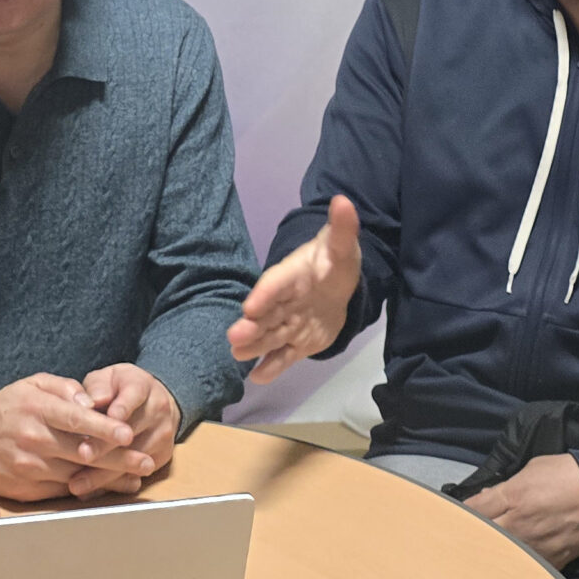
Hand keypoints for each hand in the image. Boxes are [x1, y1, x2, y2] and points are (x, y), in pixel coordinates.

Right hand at [0, 374, 156, 500]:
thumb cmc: (7, 407)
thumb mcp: (32, 384)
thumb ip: (65, 388)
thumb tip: (92, 401)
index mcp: (37, 409)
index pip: (75, 419)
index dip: (103, 428)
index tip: (127, 433)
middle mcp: (33, 439)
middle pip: (82, 452)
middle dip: (118, 458)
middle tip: (146, 461)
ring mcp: (29, 467)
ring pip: (76, 475)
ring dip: (108, 477)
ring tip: (136, 475)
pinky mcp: (26, 489)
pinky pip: (63, 491)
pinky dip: (87, 490)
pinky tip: (107, 486)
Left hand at [67, 364, 179, 497]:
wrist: (154, 400)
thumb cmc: (120, 389)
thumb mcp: (108, 378)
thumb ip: (98, 387)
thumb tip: (93, 401)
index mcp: (143, 386)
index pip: (133, 396)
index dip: (121, 408)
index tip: (107, 419)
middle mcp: (158, 411)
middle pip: (132, 432)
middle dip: (105, 447)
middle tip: (82, 455)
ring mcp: (163, 436)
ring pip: (133, 459)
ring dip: (104, 473)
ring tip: (78, 483)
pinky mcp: (161, 457)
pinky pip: (135, 474)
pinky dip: (111, 484)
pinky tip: (90, 491)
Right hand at [229, 195, 361, 382]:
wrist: (334, 285)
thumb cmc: (333, 260)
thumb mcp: (341, 244)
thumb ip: (343, 228)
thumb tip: (344, 201)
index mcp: (290, 276)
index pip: (275, 284)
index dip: (264, 294)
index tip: (251, 306)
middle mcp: (282, 302)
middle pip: (265, 315)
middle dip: (251, 326)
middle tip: (234, 337)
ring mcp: (288, 324)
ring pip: (269, 337)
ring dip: (255, 346)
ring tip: (238, 355)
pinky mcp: (296, 343)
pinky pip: (283, 356)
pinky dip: (272, 367)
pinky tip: (259, 377)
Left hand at [463, 454, 578, 567]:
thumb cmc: (567, 474)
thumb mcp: (532, 469)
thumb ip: (505, 487)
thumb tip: (485, 500)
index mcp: (513, 497)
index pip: (473, 511)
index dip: (460, 514)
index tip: (455, 517)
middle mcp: (519, 525)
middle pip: (480, 538)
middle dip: (468, 538)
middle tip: (458, 541)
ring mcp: (535, 546)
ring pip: (500, 557)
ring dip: (489, 555)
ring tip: (478, 558)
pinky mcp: (551, 562)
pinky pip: (526, 570)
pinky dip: (515, 568)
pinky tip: (508, 567)